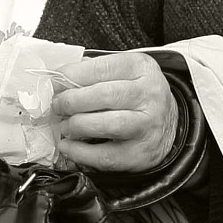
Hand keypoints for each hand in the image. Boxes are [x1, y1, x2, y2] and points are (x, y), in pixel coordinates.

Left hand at [51, 53, 177, 173]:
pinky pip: (105, 155)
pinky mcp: (140, 153)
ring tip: (64, 125)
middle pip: (105, 95)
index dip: (72, 76)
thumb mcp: (123, 73)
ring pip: (108, 125)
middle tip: (58, 106)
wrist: (168, 124)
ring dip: (77, 125)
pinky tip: (68, 145)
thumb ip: (93, 72)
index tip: (55, 84)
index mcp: (142, 68)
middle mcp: (149, 95)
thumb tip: (59, 81)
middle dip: (72, 101)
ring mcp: (147, 126)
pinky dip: (79, 152)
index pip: (102, 68)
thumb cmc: (136, 96)